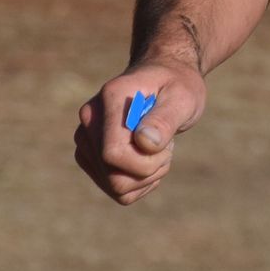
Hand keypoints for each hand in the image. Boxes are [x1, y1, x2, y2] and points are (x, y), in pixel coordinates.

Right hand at [74, 60, 206, 205]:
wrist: (166, 80)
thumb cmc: (177, 85)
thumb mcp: (183, 96)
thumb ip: (165, 119)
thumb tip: (145, 143)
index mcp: (111, 98)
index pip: (113, 154)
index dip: (144, 162)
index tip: (166, 144)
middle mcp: (89, 119)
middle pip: (113, 176)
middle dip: (149, 169)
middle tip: (165, 144)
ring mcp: (85, 139)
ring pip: (114, 187)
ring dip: (146, 176)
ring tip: (158, 149)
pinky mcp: (90, 156)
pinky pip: (116, 190)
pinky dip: (140, 182)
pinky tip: (149, 159)